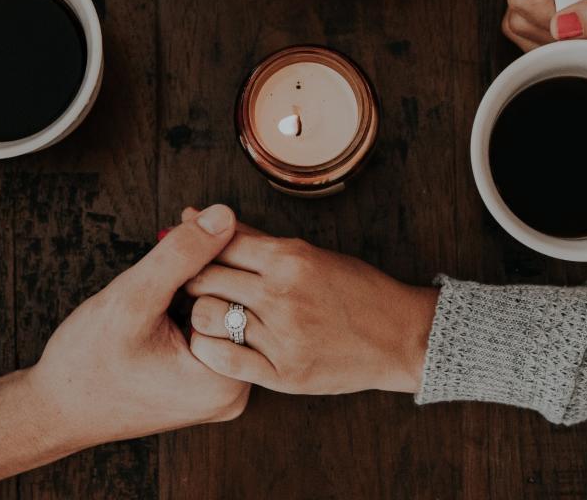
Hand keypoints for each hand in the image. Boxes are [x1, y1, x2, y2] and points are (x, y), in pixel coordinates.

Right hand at [19, 204, 250, 449]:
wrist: (57, 409)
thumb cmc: (87, 362)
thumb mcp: (133, 298)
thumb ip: (181, 255)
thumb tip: (225, 216)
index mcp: (226, 380)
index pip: (244, 293)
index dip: (218, 248)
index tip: (190, 219)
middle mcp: (234, 391)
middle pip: (238, 303)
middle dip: (211, 260)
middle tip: (181, 226)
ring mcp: (221, 390)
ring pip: (224, 312)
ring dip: (200, 279)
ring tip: (168, 261)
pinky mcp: (206, 385)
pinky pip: (212, 329)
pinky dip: (193, 301)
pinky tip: (168, 288)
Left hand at [180, 213, 438, 394]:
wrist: (398, 336)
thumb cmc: (354, 290)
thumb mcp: (308, 253)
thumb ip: (252, 238)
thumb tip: (198, 214)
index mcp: (289, 258)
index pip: (218, 243)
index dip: (194, 247)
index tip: (188, 254)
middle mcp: (283, 294)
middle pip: (204, 278)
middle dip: (190, 279)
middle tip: (191, 285)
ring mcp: (283, 336)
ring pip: (206, 317)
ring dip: (199, 314)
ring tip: (207, 314)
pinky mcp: (284, 372)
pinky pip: (223, 359)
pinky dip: (209, 349)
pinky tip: (217, 342)